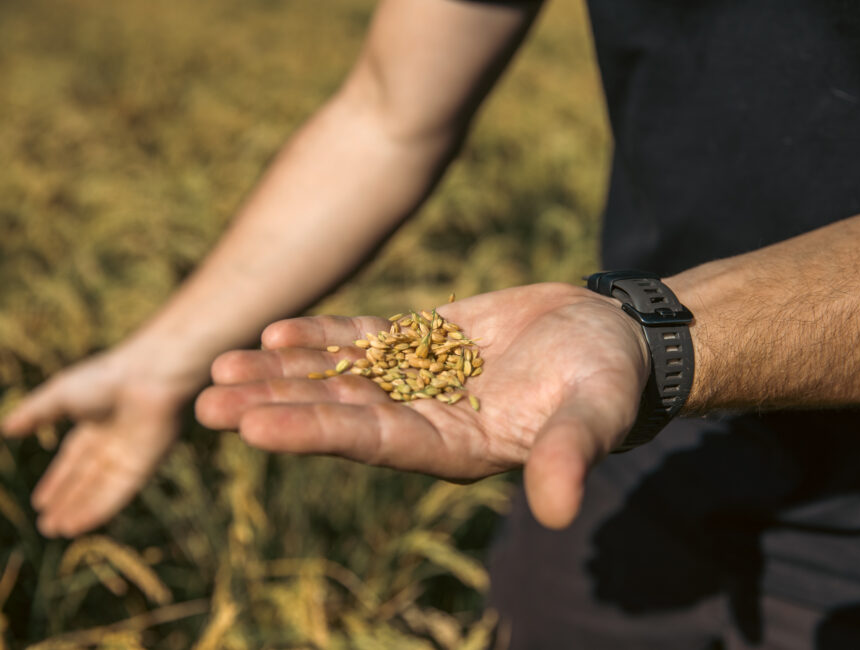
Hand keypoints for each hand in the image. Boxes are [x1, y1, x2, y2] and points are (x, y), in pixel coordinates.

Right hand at [2, 342, 197, 536]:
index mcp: (96, 422)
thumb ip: (35, 413)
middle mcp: (114, 442)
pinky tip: (79, 526)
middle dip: (67, 502)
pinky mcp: (144, 466)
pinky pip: (118, 494)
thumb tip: (6, 428)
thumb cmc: (106, 378)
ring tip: (57, 532)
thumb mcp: (59, 394)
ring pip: (101, 490)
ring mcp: (130, 455)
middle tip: (47, 526)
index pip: (74, 459)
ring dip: (80, 511)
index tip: (41, 502)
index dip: (58, 481)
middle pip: (87, 479)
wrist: (149, 378)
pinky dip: (99, 510)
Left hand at [197, 283, 649, 527]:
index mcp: (457, 449)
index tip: (253, 428)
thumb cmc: (610, 379)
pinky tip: (278, 332)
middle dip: (277, 407)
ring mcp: (422, 381)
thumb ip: (570, 455)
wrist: (612, 338)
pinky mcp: (427, 342)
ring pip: (341, 379)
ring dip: (283, 373)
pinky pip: (366, 342)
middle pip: (340, 415)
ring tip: (223, 364)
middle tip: (208, 400)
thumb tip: (556, 510)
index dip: (316, 433)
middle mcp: (428, 421)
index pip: (374, 444)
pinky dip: (324, 338)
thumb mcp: (595, 412)